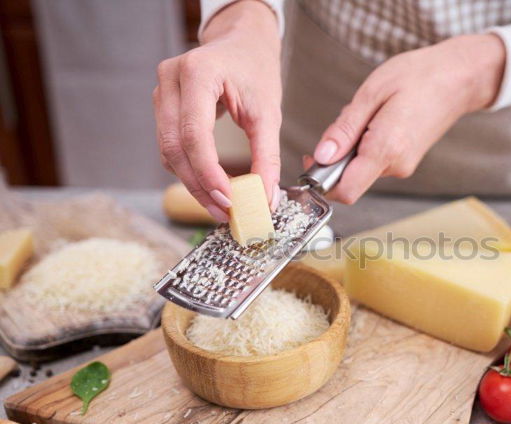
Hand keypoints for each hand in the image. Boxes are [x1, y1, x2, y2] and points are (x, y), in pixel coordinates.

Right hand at [153, 0, 281, 221]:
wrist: (243, 44)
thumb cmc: (255, 69)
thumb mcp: (269, 112)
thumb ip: (267, 157)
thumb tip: (266, 197)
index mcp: (197, 74)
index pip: (194, 135)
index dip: (209, 174)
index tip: (229, 201)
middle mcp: (171, 81)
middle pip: (175, 148)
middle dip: (200, 186)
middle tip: (225, 212)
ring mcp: (162, 93)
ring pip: (169, 152)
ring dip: (193, 183)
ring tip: (221, 205)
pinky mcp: (163, 107)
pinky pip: (171, 147)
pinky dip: (189, 170)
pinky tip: (211, 185)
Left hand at [309, 34, 505, 203]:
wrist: (459, 78)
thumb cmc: (419, 77)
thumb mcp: (371, 93)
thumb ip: (344, 129)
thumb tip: (321, 157)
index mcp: (386, 149)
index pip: (346, 190)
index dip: (321, 181)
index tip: (311, 159)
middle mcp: (396, 166)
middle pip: (350, 180)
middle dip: (336, 157)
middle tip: (344, 122)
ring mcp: (403, 166)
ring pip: (360, 170)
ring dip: (352, 148)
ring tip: (369, 114)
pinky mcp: (405, 162)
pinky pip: (374, 162)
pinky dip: (366, 146)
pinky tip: (378, 120)